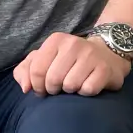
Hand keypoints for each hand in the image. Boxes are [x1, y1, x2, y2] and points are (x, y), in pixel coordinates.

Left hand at [14, 32, 131, 96]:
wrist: (107, 54)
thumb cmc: (69, 60)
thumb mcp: (44, 59)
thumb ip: (26, 70)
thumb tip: (26, 88)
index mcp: (56, 40)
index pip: (36, 70)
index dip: (37, 85)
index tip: (43, 88)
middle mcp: (73, 44)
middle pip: (52, 79)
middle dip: (53, 89)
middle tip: (59, 87)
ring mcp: (91, 55)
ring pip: (70, 86)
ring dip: (70, 91)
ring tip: (74, 84)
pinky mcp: (104, 69)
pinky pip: (88, 89)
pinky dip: (85, 92)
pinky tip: (87, 84)